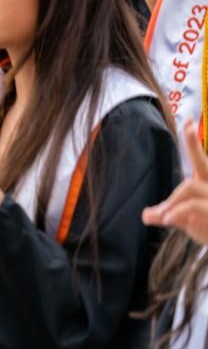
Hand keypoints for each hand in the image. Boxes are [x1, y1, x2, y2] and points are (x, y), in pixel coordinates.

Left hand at [143, 120, 207, 243]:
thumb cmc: (206, 227)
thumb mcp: (185, 220)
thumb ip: (166, 213)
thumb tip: (146, 215)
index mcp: (205, 184)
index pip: (200, 160)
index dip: (193, 141)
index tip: (189, 121)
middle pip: (203, 162)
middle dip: (194, 143)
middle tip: (188, 125)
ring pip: (189, 187)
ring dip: (171, 201)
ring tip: (161, 217)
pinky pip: (192, 205)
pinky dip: (175, 212)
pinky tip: (166, 220)